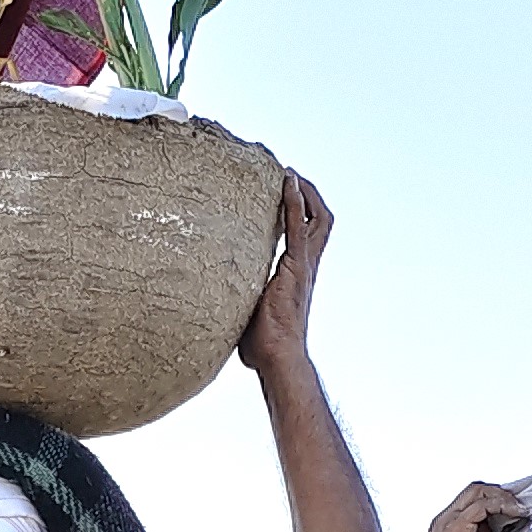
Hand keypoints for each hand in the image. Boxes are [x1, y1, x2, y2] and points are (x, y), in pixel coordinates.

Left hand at [239, 172, 331, 382]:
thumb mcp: (249, 311)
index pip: (308, 234)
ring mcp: (302, 265)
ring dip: (305, 193)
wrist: (277, 358)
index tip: (287, 192)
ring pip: (316, 219)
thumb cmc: (263, 346)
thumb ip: (237, 297)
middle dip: (310, 195)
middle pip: (321, 221)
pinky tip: (286, 182)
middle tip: (291, 176)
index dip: (303, 211)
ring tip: (290, 173)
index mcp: (298, 274)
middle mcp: (306, 265)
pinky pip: (296, 227)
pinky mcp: (294, 267)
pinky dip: (293, 202)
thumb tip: (210, 299)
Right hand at [398, 480, 527, 531]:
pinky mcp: (455, 531)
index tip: (514, 506)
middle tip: (520, 505)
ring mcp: (449, 522)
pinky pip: (480, 508)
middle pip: (476, 489)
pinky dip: (500, 507)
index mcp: (448, 522)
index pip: (472, 497)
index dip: (495, 497)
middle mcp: (446, 517)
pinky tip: (513, 515)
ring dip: (504, 498)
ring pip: (479, 493)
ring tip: (521, 509)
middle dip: (502, 493)